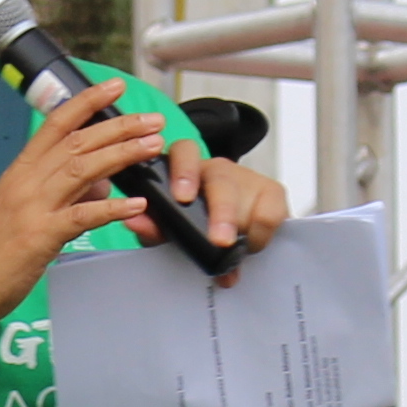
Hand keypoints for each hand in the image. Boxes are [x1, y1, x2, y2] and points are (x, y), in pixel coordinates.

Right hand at [0, 78, 164, 329]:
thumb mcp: (25, 212)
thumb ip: (62, 193)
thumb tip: (100, 186)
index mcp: (20, 170)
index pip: (57, 123)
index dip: (87, 101)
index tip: (115, 86)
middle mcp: (26, 181)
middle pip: (78, 141)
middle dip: (120, 126)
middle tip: (153, 119)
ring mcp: (32, 207)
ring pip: (83, 169)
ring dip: (122, 154)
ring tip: (152, 146)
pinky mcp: (40, 236)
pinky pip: (82, 216)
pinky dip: (112, 208)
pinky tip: (136, 203)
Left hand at [158, 148, 289, 285]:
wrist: (226, 236)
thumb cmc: (190, 227)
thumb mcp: (166, 230)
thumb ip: (152, 227)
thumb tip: (133, 220)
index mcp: (186, 171)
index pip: (184, 153)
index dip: (184, 172)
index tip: (182, 197)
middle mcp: (217, 170)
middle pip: (222, 181)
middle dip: (222, 212)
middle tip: (221, 241)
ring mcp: (247, 179)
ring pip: (251, 197)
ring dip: (245, 228)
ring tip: (240, 253)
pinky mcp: (272, 194)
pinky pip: (272, 212)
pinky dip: (263, 234)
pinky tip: (254, 246)